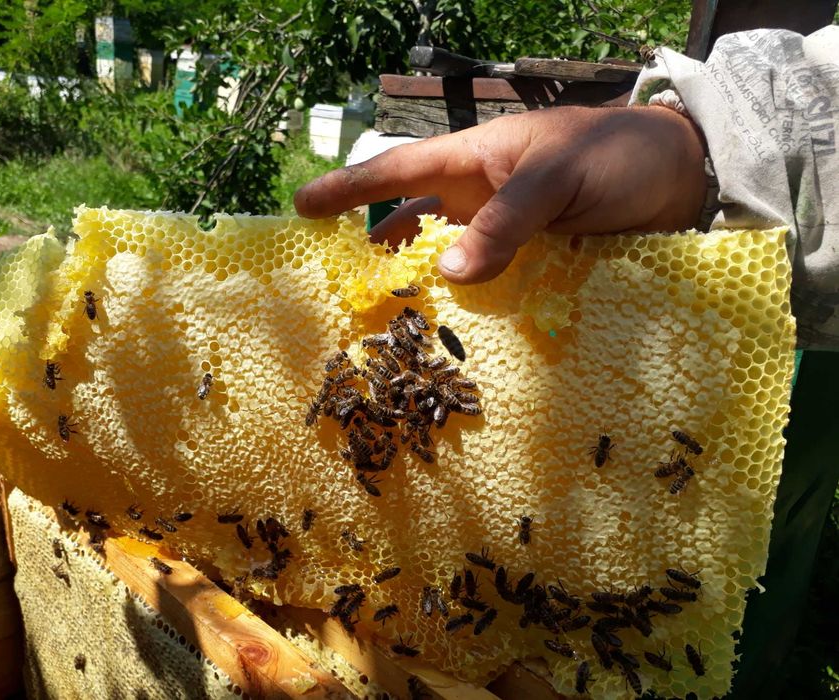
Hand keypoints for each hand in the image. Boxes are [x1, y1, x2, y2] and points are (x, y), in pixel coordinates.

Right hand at [294, 106, 707, 283]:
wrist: (677, 175)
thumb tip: (450, 275)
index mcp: (476, 158)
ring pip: (446, 257)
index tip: (302, 206)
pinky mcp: (530, 259)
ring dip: (419, 282)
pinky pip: (485, 281)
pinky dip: (466, 302)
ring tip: (389, 316)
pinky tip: (453, 326)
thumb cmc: (616, 155)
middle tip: (338, 285)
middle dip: (374, 248)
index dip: (349, 187)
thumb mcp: (558, 176)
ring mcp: (504, 230)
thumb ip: (506, 220)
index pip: (399, 170)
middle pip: (412, 221)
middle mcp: (480, 195)